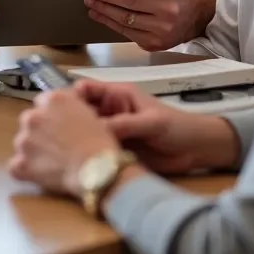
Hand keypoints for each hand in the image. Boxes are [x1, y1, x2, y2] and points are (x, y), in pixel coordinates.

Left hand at [8, 90, 121, 196]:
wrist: (96, 171)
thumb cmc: (99, 144)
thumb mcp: (90, 114)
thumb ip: (71, 108)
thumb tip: (65, 114)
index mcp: (52, 100)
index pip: (44, 102)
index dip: (53, 115)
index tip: (60, 125)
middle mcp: (33, 116)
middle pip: (31, 120)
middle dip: (40, 131)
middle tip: (57, 145)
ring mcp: (24, 140)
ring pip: (23, 142)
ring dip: (33, 150)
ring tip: (52, 162)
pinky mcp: (21, 164)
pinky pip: (16, 166)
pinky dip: (26, 170)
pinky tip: (40, 174)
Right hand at [74, 80, 239, 174]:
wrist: (197, 150)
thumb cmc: (177, 126)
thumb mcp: (151, 122)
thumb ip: (125, 124)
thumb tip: (95, 131)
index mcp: (117, 95)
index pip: (87, 89)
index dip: (72, 96)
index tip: (59, 110)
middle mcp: (110, 112)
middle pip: (82, 112)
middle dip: (69, 120)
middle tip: (55, 134)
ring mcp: (113, 132)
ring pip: (87, 133)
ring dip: (77, 140)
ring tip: (62, 150)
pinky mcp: (116, 151)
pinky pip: (98, 150)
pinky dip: (89, 155)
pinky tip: (77, 163)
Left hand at [84, 0, 207, 50]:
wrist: (192, 19)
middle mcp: (168, 10)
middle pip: (133, 2)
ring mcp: (161, 29)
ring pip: (126, 19)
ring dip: (104, 10)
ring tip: (90, 2)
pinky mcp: (153, 43)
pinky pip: (126, 32)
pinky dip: (109, 23)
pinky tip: (98, 15)